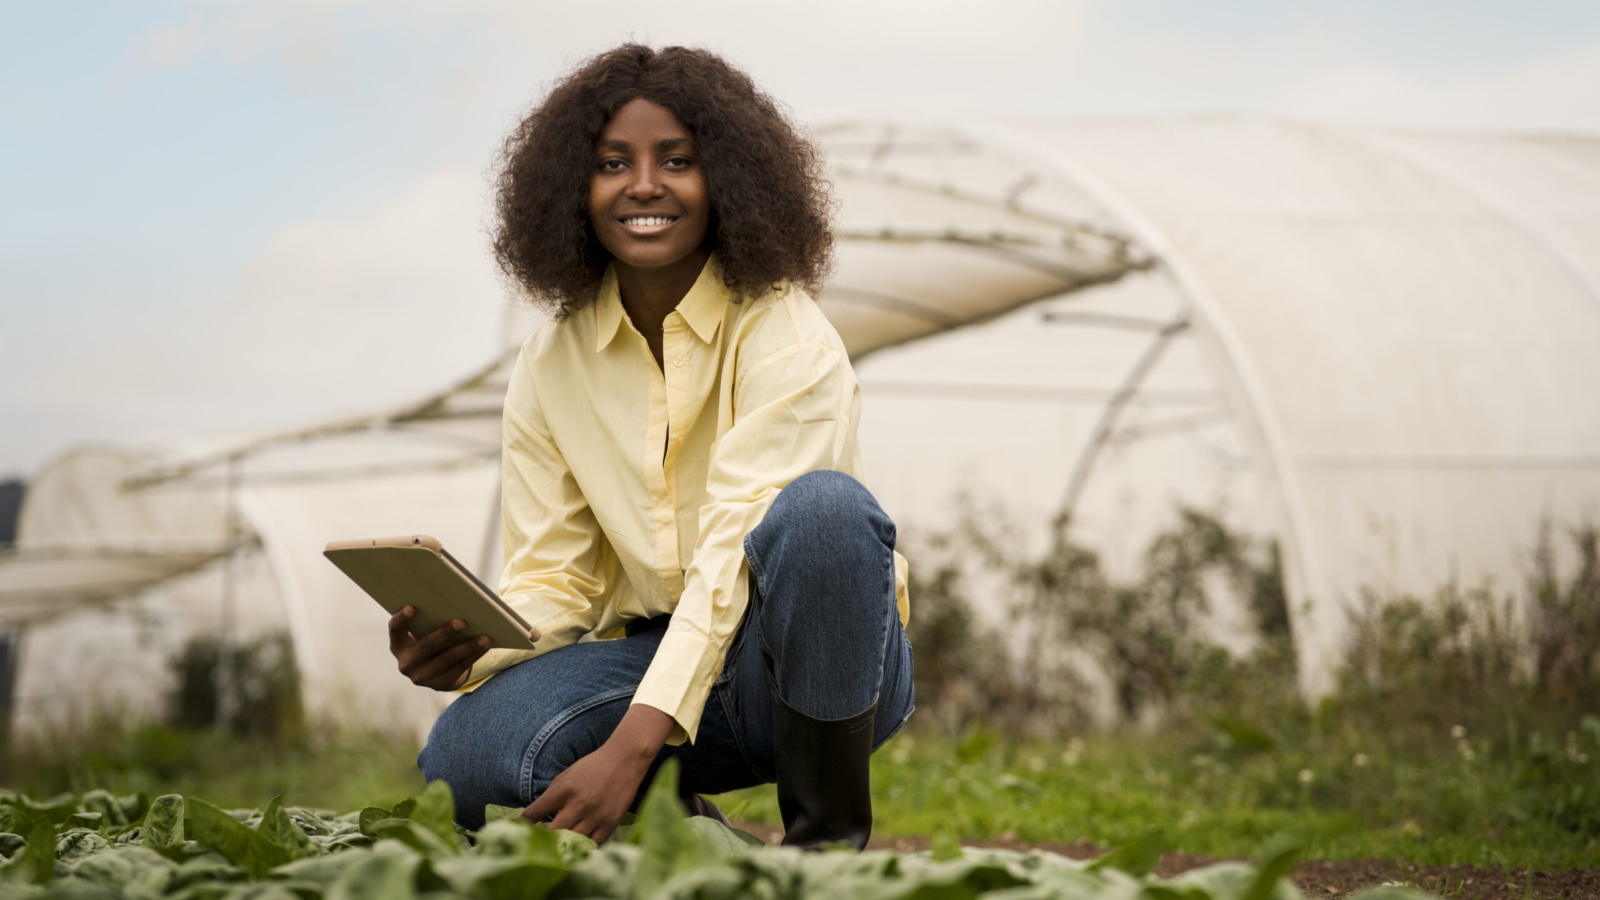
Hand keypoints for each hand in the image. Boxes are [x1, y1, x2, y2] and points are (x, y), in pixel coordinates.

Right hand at [388, 606, 490, 690]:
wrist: (436, 671)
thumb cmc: (430, 640)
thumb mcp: (423, 633)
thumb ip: (427, 621)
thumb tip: (453, 601)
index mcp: (398, 645)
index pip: (396, 630)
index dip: (401, 619)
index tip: (412, 606)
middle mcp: (406, 663)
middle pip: (427, 646)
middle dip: (445, 633)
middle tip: (462, 622)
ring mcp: (422, 676)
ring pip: (447, 659)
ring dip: (467, 647)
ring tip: (484, 637)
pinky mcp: (439, 685)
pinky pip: (459, 668)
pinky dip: (473, 656)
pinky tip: (484, 646)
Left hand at [520, 705, 674, 842]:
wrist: (624, 760)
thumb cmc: (592, 767)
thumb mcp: (567, 776)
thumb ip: (551, 796)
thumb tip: (534, 817)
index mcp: (564, 789)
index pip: (536, 811)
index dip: (523, 824)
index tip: (516, 831)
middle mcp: (579, 804)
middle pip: (552, 832)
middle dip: (541, 840)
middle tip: (534, 844)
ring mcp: (595, 815)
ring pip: (571, 842)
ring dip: (560, 847)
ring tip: (553, 850)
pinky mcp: (610, 823)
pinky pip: (592, 845)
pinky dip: (581, 849)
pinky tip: (574, 849)